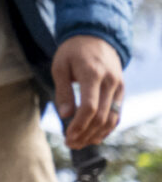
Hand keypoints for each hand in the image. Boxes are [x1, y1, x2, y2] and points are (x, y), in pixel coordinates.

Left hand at [52, 34, 123, 148]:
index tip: (67, 136)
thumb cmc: (73, 51)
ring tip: (80, 143)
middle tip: (70, 144)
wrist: (97, 37)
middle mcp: (110, 82)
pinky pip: (117, 113)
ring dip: (96, 134)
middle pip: (101, 116)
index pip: (90, 107)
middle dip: (85, 134)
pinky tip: (94, 136)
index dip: (79, 125)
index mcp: (93, 74)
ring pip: (112, 118)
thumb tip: (65, 115)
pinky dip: (107, 127)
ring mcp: (118, 87)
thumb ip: (63, 91)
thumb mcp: (60, 66)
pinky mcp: (121, 90)